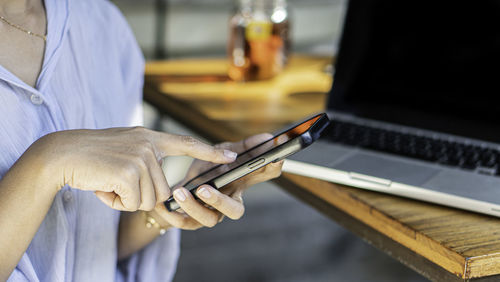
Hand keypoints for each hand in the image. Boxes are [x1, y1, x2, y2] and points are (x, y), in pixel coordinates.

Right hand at [35, 127, 236, 210]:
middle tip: (117, 183)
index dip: (209, 153)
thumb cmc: (92, 157)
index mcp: (150, 138)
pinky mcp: (129, 172)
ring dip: (128, 200)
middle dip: (141, 196)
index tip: (231, 157)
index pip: (187, 144)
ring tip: (109, 183)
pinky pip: (133, 203)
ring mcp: (140, 157)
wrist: (62, 154)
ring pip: (150, 199)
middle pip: (164, 189)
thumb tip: (165, 191)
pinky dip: (116, 203)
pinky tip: (103, 188)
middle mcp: (149, 145)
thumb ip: (147, 161)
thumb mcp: (125, 150)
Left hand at [152, 133, 283, 229]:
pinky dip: (176, 216)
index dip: (271, 168)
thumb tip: (268, 137)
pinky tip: (167, 205)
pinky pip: (186, 224)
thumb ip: (242, 147)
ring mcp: (211, 213)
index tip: (274, 158)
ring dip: (194, 207)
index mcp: (240, 182)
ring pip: (210, 219)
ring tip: (180, 192)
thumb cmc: (205, 172)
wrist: (179, 190)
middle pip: (236, 210)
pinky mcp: (192, 221)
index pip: (263, 176)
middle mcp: (228, 201)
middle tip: (204, 188)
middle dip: (221, 201)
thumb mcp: (221, 153)